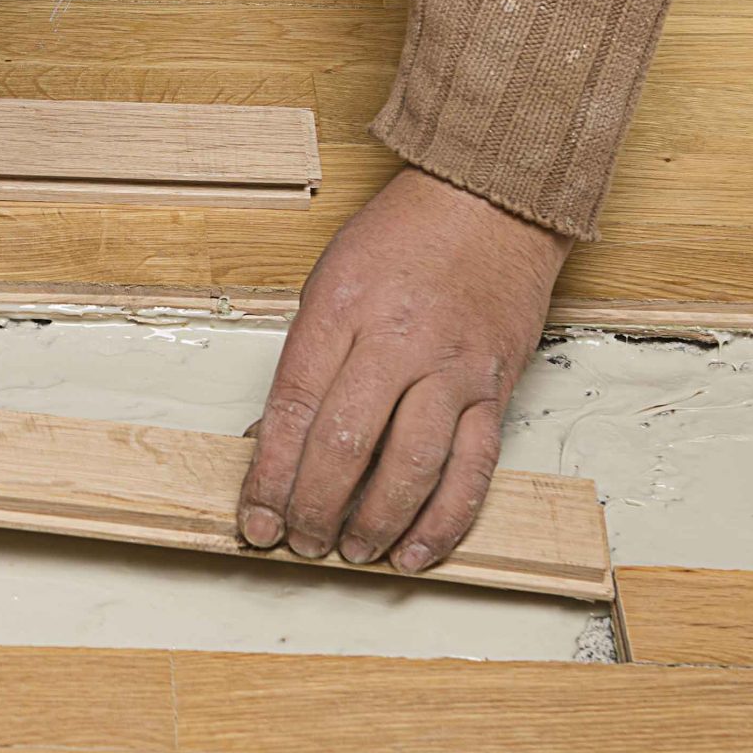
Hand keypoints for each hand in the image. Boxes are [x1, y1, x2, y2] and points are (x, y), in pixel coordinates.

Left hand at [236, 165, 570, 572]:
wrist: (491, 201)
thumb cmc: (402, 237)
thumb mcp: (328, 282)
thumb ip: (305, 362)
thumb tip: (274, 443)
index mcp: (341, 310)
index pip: (293, 410)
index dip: (270, 476)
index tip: (255, 518)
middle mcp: (398, 343)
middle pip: (346, 446)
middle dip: (314, 508)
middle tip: (299, 541)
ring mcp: (453, 370)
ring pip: (411, 468)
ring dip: (375, 524)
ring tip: (349, 551)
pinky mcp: (497, 389)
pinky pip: (473, 470)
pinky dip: (443, 521)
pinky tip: (415, 551)